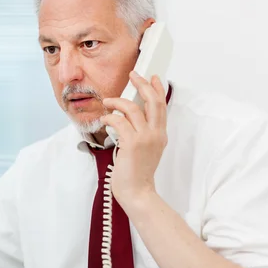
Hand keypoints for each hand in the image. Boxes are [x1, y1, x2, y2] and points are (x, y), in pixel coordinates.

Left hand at [100, 71, 167, 207]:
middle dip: (142, 84)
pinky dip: (110, 117)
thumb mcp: (145, 150)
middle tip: (133, 75)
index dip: (158, 89)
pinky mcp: (132, 144)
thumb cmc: (136, 174)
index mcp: (160, 135)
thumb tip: (128, 119)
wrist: (137, 192)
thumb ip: (142, 134)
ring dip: (118, 101)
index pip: (162, 106)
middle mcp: (155, 134)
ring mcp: (145, 138)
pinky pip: (120, 122)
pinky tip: (104, 119)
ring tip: (108, 101)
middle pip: (153, 101)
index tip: (152, 77)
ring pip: (133, 109)